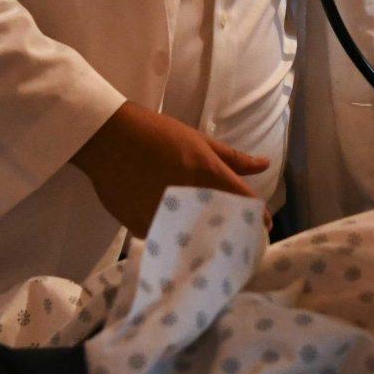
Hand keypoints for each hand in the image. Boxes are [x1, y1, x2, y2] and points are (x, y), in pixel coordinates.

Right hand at [71, 101, 267, 235]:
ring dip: (200, 239)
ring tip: (202, 237)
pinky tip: (173, 231)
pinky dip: (172, 235)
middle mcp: (190, 200)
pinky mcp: (142, 228)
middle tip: (232, 236)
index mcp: (208, 175)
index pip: (245, 204)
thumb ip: (232, 158)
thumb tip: (265, 165)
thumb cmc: (158, 134)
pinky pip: (165, 238)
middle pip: (222, 228)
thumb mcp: (199, 140)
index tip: (261, 226)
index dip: (257, 218)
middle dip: (230, 234)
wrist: (108, 139)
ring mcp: (165, 217)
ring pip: (192, 239)